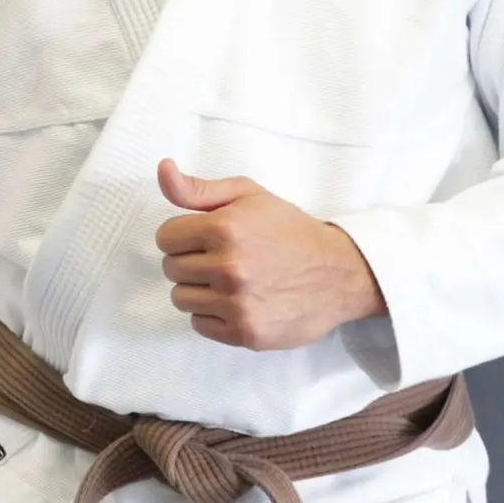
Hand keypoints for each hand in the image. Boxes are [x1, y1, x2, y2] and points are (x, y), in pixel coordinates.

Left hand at [155, 160, 384, 350]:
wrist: (339, 273)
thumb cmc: (289, 230)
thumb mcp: (247, 195)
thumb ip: (197, 188)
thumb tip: (163, 169)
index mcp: (224, 229)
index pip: (165, 237)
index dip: (182, 236)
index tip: (203, 238)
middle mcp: (229, 267)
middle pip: (171, 268)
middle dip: (190, 261)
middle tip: (221, 259)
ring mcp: (238, 304)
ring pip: (181, 298)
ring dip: (198, 290)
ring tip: (228, 281)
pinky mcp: (246, 333)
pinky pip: (199, 324)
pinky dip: (212, 315)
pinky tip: (236, 301)